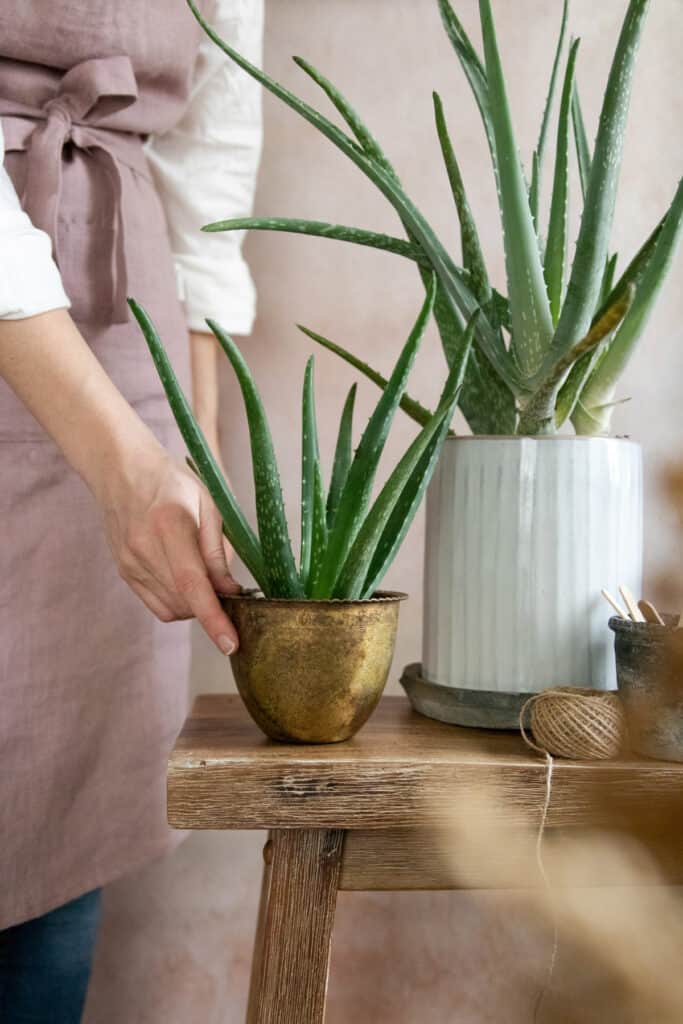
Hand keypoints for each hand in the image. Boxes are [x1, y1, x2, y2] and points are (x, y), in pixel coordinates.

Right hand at [98, 439, 240, 653]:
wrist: (122, 470)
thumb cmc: (172, 482)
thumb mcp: (208, 504)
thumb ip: (218, 551)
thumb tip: (231, 592)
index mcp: (169, 525)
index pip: (192, 584)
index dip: (213, 618)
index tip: (230, 643)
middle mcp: (144, 548)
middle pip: (184, 601)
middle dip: (213, 607)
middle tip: (229, 588)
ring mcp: (129, 563)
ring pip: (172, 608)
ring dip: (195, 606)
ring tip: (206, 579)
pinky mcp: (124, 572)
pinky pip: (157, 605)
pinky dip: (179, 603)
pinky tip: (186, 583)